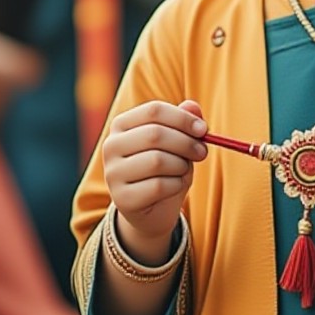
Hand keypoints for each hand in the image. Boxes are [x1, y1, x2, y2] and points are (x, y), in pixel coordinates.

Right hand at [103, 99, 207, 262]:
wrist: (153, 208)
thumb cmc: (167, 167)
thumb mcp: (178, 141)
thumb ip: (184, 121)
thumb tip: (192, 106)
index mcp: (122, 124)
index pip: (154, 110)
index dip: (183, 118)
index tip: (203, 129)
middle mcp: (111, 146)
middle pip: (155, 134)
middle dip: (186, 143)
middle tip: (202, 152)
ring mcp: (113, 173)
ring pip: (157, 161)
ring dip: (181, 166)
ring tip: (183, 170)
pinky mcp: (121, 199)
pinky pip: (158, 186)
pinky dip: (176, 185)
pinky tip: (174, 186)